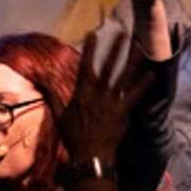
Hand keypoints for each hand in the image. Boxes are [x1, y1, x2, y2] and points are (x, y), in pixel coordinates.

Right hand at [49, 30, 153, 161]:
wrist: (89, 157)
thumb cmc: (73, 137)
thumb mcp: (59, 115)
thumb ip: (51, 96)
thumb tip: (39, 82)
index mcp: (82, 93)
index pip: (86, 65)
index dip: (90, 49)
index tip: (94, 34)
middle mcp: (98, 94)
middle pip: (108, 67)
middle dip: (115, 49)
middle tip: (123, 33)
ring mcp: (112, 103)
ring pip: (123, 77)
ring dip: (132, 60)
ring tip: (139, 46)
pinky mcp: (123, 113)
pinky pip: (135, 96)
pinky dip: (143, 85)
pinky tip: (152, 73)